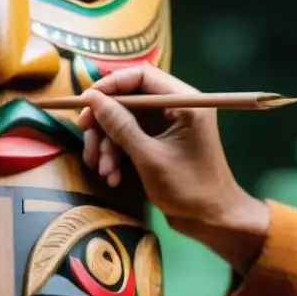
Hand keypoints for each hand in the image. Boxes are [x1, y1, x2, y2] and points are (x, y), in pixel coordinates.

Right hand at [76, 65, 268, 270]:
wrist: (211, 219)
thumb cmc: (188, 187)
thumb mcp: (148, 156)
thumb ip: (120, 125)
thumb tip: (92, 99)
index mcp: (183, 101)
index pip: (140, 75)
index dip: (109, 86)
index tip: (85, 103)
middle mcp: (176, 106)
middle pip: (128, 99)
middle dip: (105, 123)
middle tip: (86, 140)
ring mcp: (168, 124)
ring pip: (125, 120)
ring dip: (109, 145)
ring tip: (103, 171)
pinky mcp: (160, 141)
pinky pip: (130, 137)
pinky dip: (118, 154)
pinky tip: (113, 177)